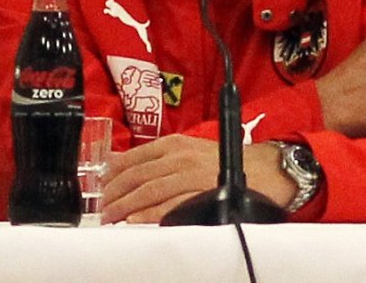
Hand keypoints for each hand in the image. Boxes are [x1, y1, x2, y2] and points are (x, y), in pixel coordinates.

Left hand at [100, 134, 292, 223]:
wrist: (266, 169)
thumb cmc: (225, 161)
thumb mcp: (187, 149)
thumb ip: (155, 157)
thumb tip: (119, 162)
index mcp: (174, 144)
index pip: (133, 159)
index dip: (113, 175)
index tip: (99, 188)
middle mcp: (180, 157)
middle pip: (137, 176)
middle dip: (115, 194)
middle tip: (102, 208)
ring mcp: (191, 175)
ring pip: (149, 191)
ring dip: (126, 206)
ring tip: (112, 218)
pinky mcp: (203, 193)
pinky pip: (171, 205)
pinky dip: (150, 214)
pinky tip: (136, 221)